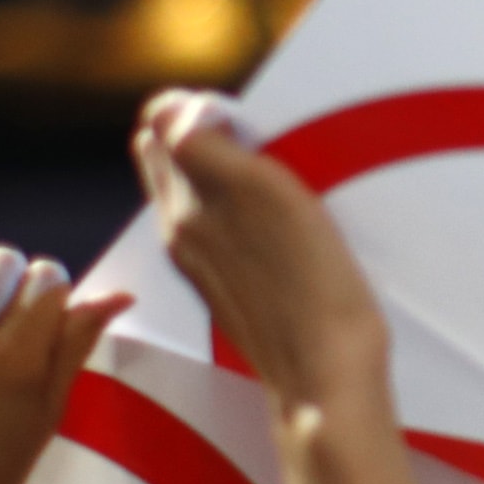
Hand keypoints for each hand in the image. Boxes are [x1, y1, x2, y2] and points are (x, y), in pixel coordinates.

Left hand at [129, 91, 390, 413]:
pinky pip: (215, 230)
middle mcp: (180, 232)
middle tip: (260, 144)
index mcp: (182, 204)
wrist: (324, 376)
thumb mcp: (261, 191)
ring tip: (273, 180)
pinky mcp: (226, 291)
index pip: (160, 124)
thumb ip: (203, 145)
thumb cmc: (309, 282)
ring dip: (221, 172)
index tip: (245, 120)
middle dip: (203, 134)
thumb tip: (166, 108)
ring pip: (192, 193)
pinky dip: (235, 211)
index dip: (199, 107)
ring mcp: (201, 265)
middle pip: (170, 157)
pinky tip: (276, 223)